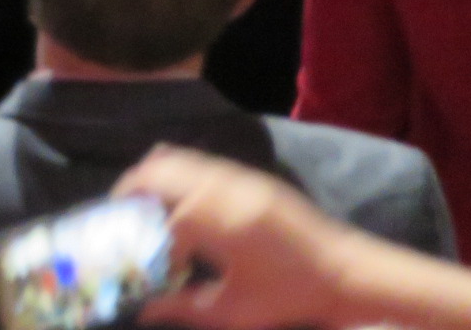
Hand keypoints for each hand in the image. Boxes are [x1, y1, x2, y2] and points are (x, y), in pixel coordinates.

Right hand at [115, 148, 352, 329]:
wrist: (348, 272)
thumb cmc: (291, 296)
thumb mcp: (235, 311)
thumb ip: (184, 308)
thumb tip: (143, 310)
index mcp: (219, 224)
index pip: (163, 221)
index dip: (148, 244)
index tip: (146, 263)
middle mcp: (223, 189)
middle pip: (160, 170)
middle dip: (134, 189)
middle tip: (122, 212)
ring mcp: (238, 177)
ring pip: (179, 159)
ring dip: (155, 175)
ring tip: (144, 201)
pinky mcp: (251, 176)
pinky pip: (202, 162)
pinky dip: (180, 171)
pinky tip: (180, 196)